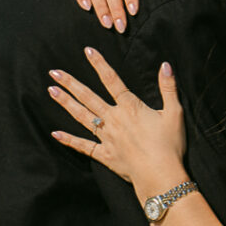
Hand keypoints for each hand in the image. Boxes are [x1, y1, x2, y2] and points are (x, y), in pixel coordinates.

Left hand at [48, 47, 186, 198]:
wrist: (160, 175)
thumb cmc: (169, 145)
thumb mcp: (174, 113)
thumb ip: (168, 88)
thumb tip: (165, 65)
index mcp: (130, 107)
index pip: (112, 80)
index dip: (99, 64)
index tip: (87, 51)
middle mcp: (114, 119)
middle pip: (88, 97)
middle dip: (70, 83)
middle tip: (54, 72)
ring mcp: (106, 137)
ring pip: (82, 116)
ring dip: (65, 103)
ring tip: (51, 91)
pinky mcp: (104, 155)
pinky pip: (83, 146)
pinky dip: (69, 140)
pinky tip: (55, 133)